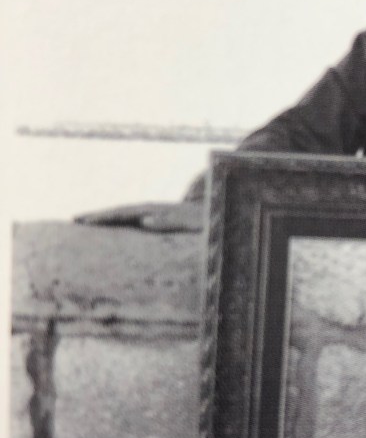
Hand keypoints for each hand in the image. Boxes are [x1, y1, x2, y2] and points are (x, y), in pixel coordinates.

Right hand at [74, 201, 204, 232]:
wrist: (219, 211)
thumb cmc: (204, 223)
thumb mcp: (188, 224)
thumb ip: (167, 222)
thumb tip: (144, 221)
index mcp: (156, 210)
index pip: (124, 213)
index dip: (104, 217)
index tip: (83, 221)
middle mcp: (152, 208)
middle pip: (120, 211)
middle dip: (98, 215)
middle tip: (74, 220)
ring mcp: (154, 211)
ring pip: (124, 213)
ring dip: (104, 217)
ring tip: (82, 223)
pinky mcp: (157, 217)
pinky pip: (132, 219)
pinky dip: (117, 221)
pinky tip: (106, 228)